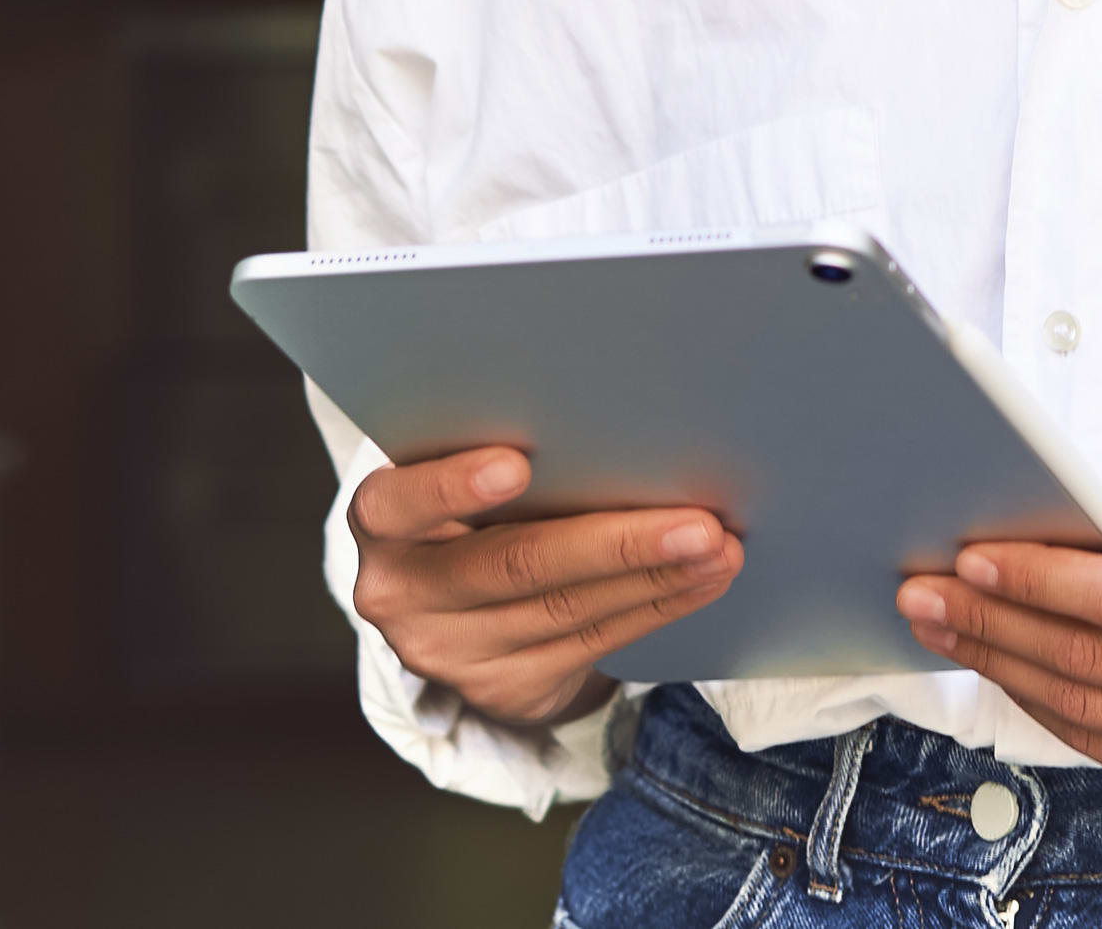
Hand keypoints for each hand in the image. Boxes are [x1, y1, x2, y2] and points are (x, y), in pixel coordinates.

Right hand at [346, 447, 743, 729]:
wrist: (452, 604)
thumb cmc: (469, 504)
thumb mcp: (455, 473)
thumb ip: (497, 449)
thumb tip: (617, 416)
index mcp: (381, 520)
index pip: (402, 502)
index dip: (453, 485)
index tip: (517, 461)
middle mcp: (401, 593)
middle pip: (514, 564)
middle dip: (617, 542)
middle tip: (699, 522)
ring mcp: (450, 651)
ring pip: (566, 609)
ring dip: (656, 577)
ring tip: (720, 547)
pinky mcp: (502, 685)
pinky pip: (591, 642)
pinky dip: (655, 607)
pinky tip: (702, 581)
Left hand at [895, 498, 1101, 805]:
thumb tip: (1038, 528)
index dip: (1037, 580)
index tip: (969, 558)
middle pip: (1092, 659)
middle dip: (993, 624)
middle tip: (924, 595)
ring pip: (1086, 710)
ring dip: (1001, 668)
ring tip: (943, 629)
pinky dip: (1043, 708)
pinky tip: (1003, 672)